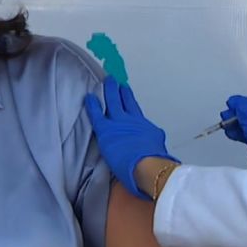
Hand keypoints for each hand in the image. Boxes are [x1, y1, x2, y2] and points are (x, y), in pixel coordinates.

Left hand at [84, 77, 177, 198]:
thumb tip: (155, 148)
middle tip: (115, 81)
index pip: (134, 109)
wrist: (148, 165)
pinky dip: (92, 105)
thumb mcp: (158, 148)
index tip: (125, 90)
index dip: (129, 99)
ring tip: (106, 82)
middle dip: (119, 91)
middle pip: (124, 101)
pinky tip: (89, 98)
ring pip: (112, 102)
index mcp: (144, 125)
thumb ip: (152, 144)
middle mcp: (132, 121)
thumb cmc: (154, 162)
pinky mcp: (106, 130)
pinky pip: (96, 115)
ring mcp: (119, 123)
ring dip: (109, 91)